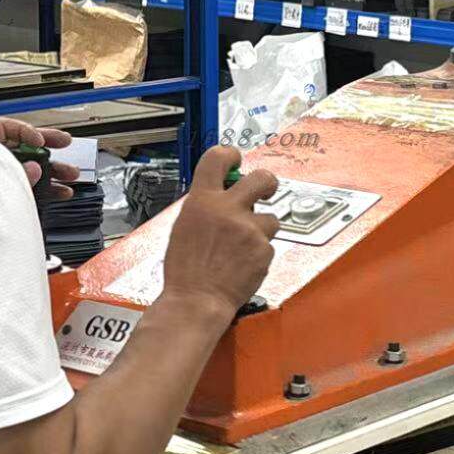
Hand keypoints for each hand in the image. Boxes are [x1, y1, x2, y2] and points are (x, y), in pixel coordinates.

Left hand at [0, 118, 78, 198]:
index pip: (6, 127)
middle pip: (24, 146)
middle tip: (65, 142)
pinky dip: (49, 188)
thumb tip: (34, 168)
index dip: (26, 130)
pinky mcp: (9, 195)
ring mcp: (1, 178)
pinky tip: (62, 192)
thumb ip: (16, 174)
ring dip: (54, 170)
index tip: (40, 140)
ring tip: (70, 174)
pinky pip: (33, 186)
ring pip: (33, 167)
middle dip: (48, 146)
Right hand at [160, 146, 278, 320]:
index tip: (235, 159)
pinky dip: (258, 253)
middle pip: (261, 178)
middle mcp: (227, 209)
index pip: (217, 159)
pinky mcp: (264, 249)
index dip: (230, 154)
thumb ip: (205, 207)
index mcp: (202, 200)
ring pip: (269, 218)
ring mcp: (249, 229)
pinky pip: (267, 244)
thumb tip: (221, 197)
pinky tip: (242, 264)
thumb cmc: (185, 269)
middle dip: (267, 183)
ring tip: (243, 247)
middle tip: (265, 190)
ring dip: (261, 229)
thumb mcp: (184, 226)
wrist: (197, 299)